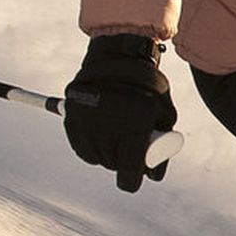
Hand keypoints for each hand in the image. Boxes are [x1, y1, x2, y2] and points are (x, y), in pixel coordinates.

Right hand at [62, 32, 177, 190]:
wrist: (116, 55)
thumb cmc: (146, 84)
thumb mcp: (164, 110)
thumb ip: (163, 143)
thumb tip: (153, 176)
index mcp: (135, 124)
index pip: (128, 173)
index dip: (132, 181)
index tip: (133, 180)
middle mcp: (108, 124)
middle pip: (112, 165)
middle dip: (122, 163)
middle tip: (129, 151)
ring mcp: (86, 120)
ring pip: (95, 157)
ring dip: (106, 155)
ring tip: (116, 138)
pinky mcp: (71, 117)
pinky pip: (81, 147)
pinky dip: (90, 147)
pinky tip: (100, 137)